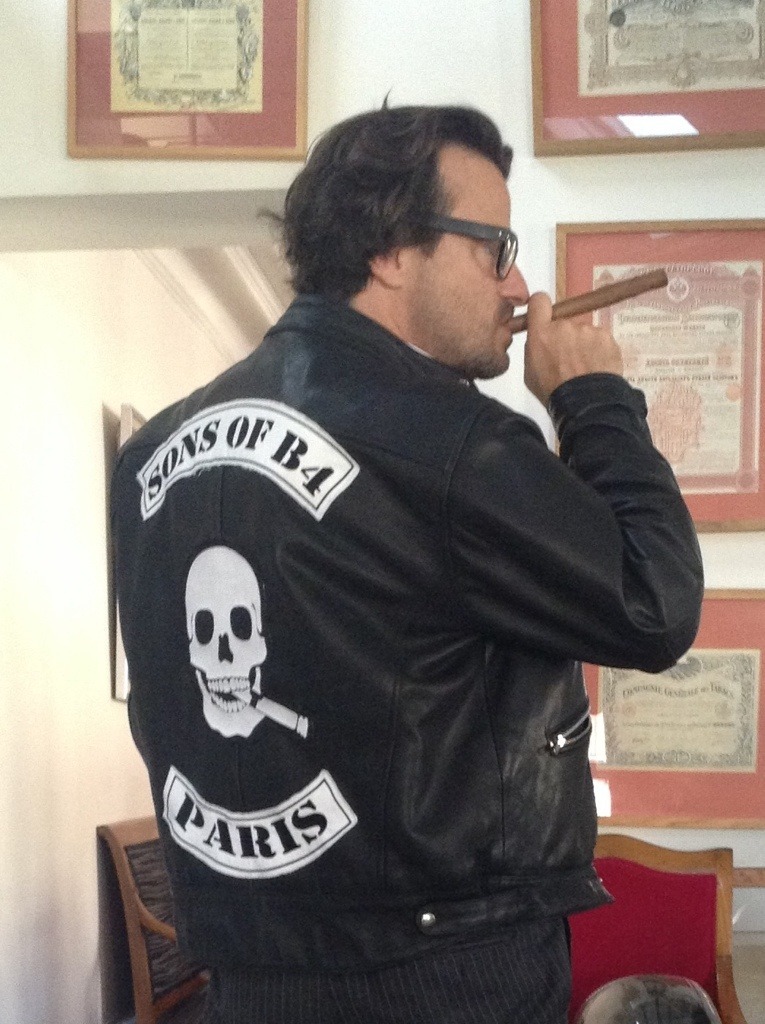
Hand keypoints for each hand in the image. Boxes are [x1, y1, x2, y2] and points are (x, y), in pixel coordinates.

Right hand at [523, 291, 623, 406]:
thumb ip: (534, 348)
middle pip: (563, 323)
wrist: (586, 403)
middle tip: (569, 361)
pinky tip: (598, 368)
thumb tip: (541, 339)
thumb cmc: (553, 391)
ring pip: (583, 333)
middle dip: (565, 337)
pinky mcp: (607, 336)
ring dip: (583, 346)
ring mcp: (588, 329)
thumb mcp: (530, 372)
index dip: (541, 307)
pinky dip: (599, 351)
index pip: (539, 301)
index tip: (544, 316)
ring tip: (586, 369)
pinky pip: (600, 340)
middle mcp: (564, 325)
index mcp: (541, 333)